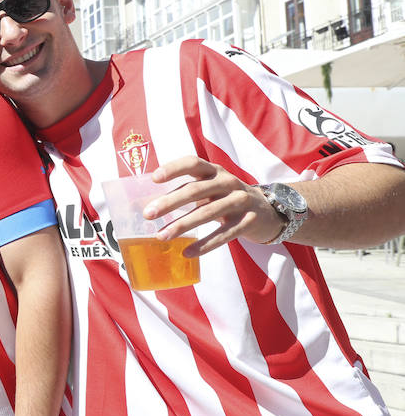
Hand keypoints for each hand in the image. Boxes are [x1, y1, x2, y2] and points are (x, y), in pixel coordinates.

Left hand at [148, 156, 283, 254]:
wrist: (269, 211)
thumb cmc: (227, 197)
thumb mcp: (212, 188)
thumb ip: (188, 190)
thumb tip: (151, 205)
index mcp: (215, 171)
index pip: (193, 163)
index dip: (174, 169)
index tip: (154, 178)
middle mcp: (228, 182)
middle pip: (196, 190)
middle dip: (170, 202)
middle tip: (148, 214)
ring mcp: (240, 200)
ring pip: (208, 212)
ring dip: (182, 225)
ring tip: (162, 236)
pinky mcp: (248, 221)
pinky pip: (224, 234)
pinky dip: (205, 244)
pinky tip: (187, 252)